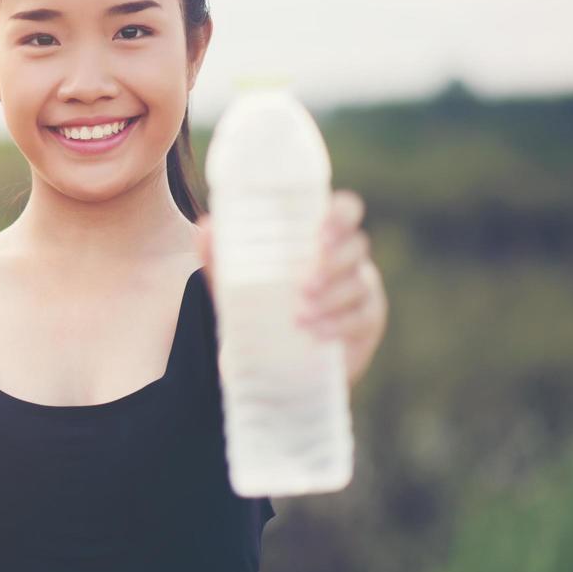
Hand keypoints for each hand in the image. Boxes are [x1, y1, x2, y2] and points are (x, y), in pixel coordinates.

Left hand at [194, 188, 388, 387]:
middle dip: (332, 263)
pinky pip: (362, 318)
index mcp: (321, 237)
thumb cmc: (261, 306)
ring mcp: (362, 288)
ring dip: (331, 299)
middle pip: (356, 246)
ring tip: (300, 317)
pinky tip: (316, 333)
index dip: (340, 215)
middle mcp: (347, 257)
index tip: (320, 232)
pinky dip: (337, 325)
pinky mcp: (367, 321)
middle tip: (303, 285)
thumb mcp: (236, 284)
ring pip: (358, 284)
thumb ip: (220, 257)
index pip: (345, 211)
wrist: (276, 360)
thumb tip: (205, 227)